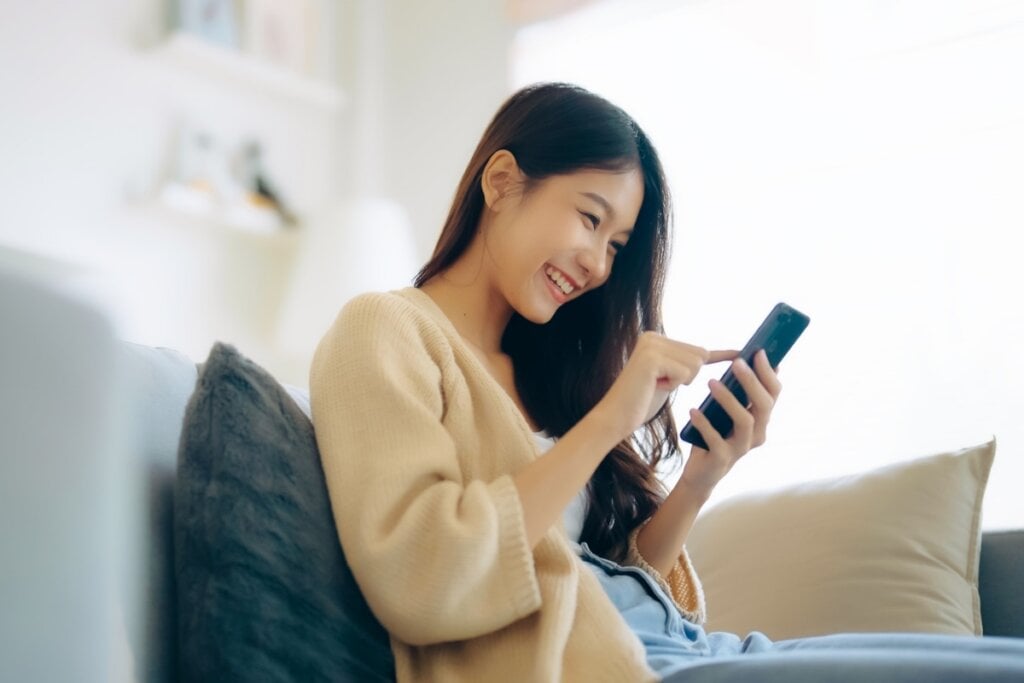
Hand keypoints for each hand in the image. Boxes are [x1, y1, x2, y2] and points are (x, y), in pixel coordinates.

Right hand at [594, 331, 737, 440]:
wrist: (615, 418)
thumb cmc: (641, 402)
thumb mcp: (669, 378)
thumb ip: (685, 364)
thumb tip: (709, 353)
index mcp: (655, 338)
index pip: (697, 348)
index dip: (719, 355)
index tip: (743, 352)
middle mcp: (652, 336)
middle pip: (699, 354)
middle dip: (688, 375)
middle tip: (661, 384)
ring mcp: (651, 345)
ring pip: (695, 363)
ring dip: (682, 380)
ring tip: (656, 385)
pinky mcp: (652, 358)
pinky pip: (685, 372)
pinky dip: (675, 384)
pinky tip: (654, 386)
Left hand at [679, 349, 781, 497]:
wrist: (701, 472)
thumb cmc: (715, 435)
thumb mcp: (727, 411)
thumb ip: (737, 392)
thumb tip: (743, 359)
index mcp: (761, 420)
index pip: (774, 394)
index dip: (768, 373)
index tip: (758, 352)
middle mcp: (757, 434)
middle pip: (763, 405)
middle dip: (752, 382)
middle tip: (737, 363)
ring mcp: (741, 448)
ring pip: (745, 421)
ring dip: (729, 399)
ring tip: (711, 382)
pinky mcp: (722, 459)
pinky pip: (716, 439)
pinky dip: (705, 424)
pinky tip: (693, 410)